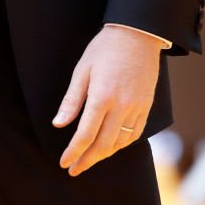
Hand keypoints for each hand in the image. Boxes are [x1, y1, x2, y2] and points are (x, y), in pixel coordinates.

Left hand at [54, 24, 164, 175]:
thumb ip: (72, 100)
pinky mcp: (146, 107)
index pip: (85, 134)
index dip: (74, 152)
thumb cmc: (104, 48)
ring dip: (104, 155)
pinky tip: (112, 146)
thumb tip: (58, 124)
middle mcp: (121, 107)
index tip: (64, 163)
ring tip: (89, 160)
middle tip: (74, 169)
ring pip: (120, 143)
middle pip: (103, 144)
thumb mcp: (82, 70)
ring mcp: (136, 108)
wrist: (137, 35)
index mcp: (102, 97)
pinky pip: (134, 134)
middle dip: (87, 160)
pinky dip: (122, 145)